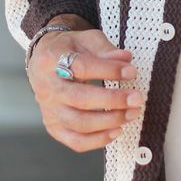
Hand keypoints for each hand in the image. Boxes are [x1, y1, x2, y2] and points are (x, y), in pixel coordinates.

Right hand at [27, 28, 144, 151]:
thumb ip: (105, 49)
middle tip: (137, 98)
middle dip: (113, 100)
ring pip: (79, 123)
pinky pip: (76, 141)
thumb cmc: (69, 49)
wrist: (43, 63)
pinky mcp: (54, 127)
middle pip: (80, 99)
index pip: (81, 67)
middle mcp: (47, 87)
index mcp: (52, 60)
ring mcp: (49, 110)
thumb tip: (126, 60)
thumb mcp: (85, 40)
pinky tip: (117, 130)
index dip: (109, 70)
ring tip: (132, 113)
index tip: (131, 72)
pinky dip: (98, 140)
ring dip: (110, 121)